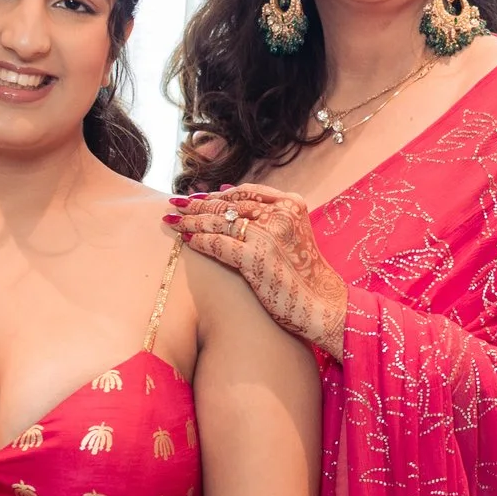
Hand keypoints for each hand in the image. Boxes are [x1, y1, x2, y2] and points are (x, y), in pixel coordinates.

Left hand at [165, 185, 348, 359]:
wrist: (323, 305)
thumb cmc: (305, 273)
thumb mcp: (292, 233)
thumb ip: (267, 214)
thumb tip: (225, 190)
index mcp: (290, 205)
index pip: (245, 192)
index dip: (217, 194)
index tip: (198, 196)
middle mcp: (279, 215)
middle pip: (229, 205)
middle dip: (199, 205)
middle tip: (176, 205)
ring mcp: (268, 235)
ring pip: (220, 222)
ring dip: (193, 221)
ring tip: (173, 221)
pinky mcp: (256, 258)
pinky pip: (219, 244)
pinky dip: (200, 241)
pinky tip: (187, 240)